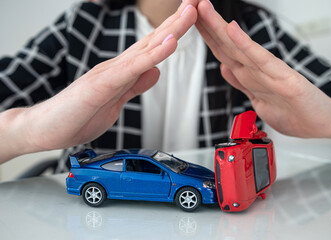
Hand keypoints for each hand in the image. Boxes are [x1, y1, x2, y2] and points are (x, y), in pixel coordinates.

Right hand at [0, 0, 198, 161]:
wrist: (45, 128)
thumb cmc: (77, 115)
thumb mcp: (116, 100)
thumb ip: (135, 85)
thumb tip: (154, 72)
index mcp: (122, 71)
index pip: (152, 48)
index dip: (173, 32)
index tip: (191, 19)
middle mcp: (117, 66)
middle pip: (153, 41)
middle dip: (177, 21)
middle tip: (196, 2)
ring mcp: (109, 73)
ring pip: (146, 48)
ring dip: (171, 30)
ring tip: (190, 11)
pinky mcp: (102, 84)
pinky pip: (132, 68)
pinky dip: (153, 55)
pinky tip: (169, 43)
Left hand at [195, 0, 330, 140]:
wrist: (322, 124)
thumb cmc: (293, 110)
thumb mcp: (257, 98)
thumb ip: (241, 82)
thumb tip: (225, 68)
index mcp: (249, 75)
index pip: (222, 51)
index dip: (205, 36)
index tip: (189, 22)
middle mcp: (257, 69)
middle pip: (225, 44)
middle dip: (205, 25)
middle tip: (189, 5)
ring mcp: (270, 72)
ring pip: (238, 47)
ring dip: (218, 27)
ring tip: (204, 7)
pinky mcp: (285, 78)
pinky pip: (261, 60)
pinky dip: (245, 45)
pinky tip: (233, 30)